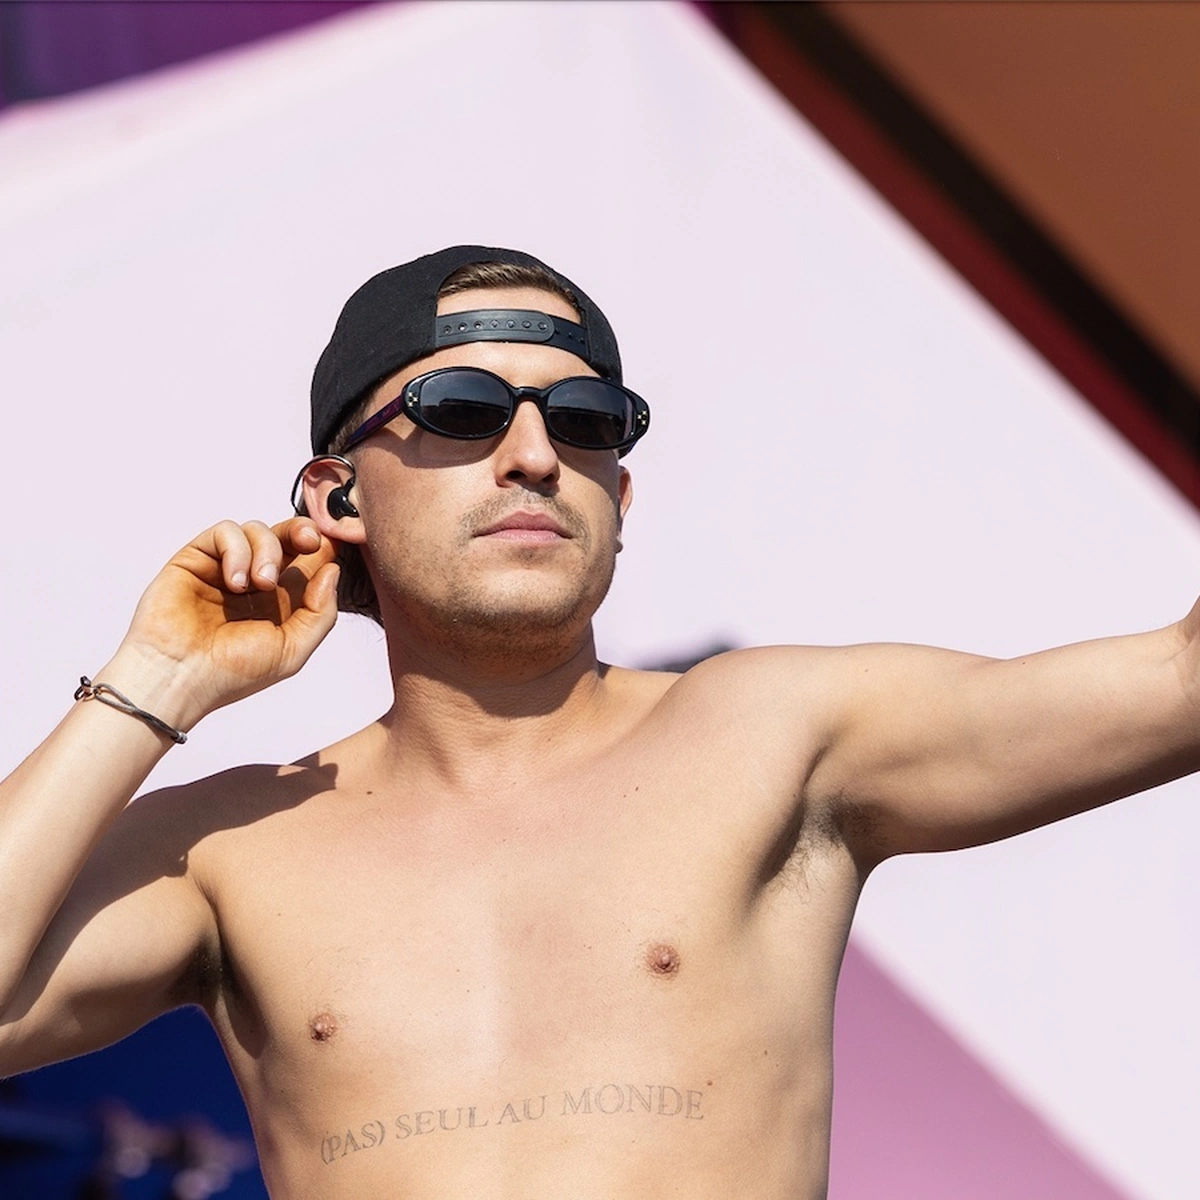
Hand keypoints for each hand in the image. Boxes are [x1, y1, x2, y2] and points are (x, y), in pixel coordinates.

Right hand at [110, 518, 339, 728]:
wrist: (179, 677)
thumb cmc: (231, 672)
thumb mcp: (292, 649)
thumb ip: (320, 612)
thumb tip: (333, 569)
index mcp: (281, 602)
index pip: (308, 562)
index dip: (324, 549)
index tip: (337, 546)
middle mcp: (255, 582)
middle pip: (286, 537)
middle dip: (303, 532)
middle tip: (310, 542)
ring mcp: (226, 568)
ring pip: (257, 530)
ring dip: (267, 550)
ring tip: (260, 584)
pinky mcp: (197, 558)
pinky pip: (225, 532)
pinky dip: (237, 550)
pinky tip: (235, 581)